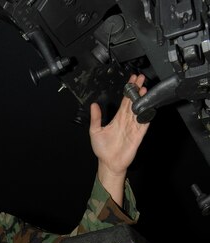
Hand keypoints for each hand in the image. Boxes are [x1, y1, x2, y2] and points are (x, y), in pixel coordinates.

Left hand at [89, 73, 149, 204]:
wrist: (109, 163)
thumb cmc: (102, 149)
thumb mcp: (95, 131)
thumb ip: (96, 118)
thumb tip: (93, 105)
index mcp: (117, 119)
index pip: (125, 101)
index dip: (128, 90)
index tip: (132, 80)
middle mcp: (126, 121)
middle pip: (133, 102)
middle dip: (137, 90)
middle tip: (141, 78)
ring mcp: (133, 127)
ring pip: (139, 110)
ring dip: (142, 100)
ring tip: (145, 89)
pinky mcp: (138, 135)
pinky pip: (144, 124)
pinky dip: (147, 115)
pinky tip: (149, 106)